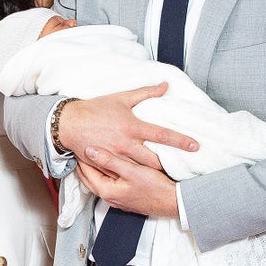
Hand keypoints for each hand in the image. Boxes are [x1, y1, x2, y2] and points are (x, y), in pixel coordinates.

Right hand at [58, 83, 197, 169]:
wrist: (70, 122)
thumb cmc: (96, 108)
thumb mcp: (122, 98)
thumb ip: (146, 93)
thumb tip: (165, 85)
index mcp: (133, 126)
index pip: (162, 134)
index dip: (180, 141)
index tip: (195, 146)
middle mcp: (126, 144)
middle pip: (154, 161)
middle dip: (168, 167)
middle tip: (181, 169)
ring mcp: (116, 157)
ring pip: (140, 171)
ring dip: (153, 174)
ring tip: (166, 177)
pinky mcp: (107, 165)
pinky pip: (123, 175)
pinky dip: (133, 177)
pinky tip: (142, 180)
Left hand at [75, 147, 177, 217]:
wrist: (173, 202)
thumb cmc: (155, 187)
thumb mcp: (131, 171)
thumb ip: (109, 161)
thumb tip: (90, 151)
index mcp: (107, 190)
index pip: (86, 171)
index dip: (81, 156)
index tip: (77, 143)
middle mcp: (110, 197)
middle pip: (89, 178)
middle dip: (84, 163)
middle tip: (79, 148)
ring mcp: (118, 198)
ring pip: (99, 180)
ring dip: (94, 168)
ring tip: (92, 154)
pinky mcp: (126, 197)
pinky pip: (109, 183)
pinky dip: (105, 173)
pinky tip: (109, 166)